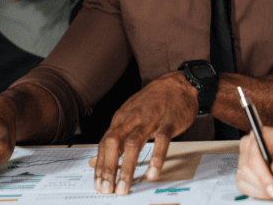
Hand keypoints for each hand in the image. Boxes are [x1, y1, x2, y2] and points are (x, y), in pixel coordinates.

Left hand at [88, 71, 197, 194]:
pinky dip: (155, 158)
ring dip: (127, 168)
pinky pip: (161, 142)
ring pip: (134, 144)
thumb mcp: (129, 116)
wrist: (178, 84)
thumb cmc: (153, 102)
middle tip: (107, 189)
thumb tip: (94, 160)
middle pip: (114, 143)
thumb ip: (114, 139)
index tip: (98, 184)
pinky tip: (151, 173)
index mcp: (121, 118)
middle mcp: (132, 118)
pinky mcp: (168, 123)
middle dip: (108, 168)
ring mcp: (150, 120)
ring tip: (124, 186)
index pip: (105, 144)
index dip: (100, 165)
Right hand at [236, 128, 272, 200]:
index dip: (261, 174)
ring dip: (264, 191)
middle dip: (265, 185)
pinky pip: (248, 189)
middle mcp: (252, 147)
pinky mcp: (252, 175)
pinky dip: (262, 194)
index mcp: (263, 135)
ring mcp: (250, 161)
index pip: (253, 154)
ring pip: (244, 181)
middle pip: (246, 170)